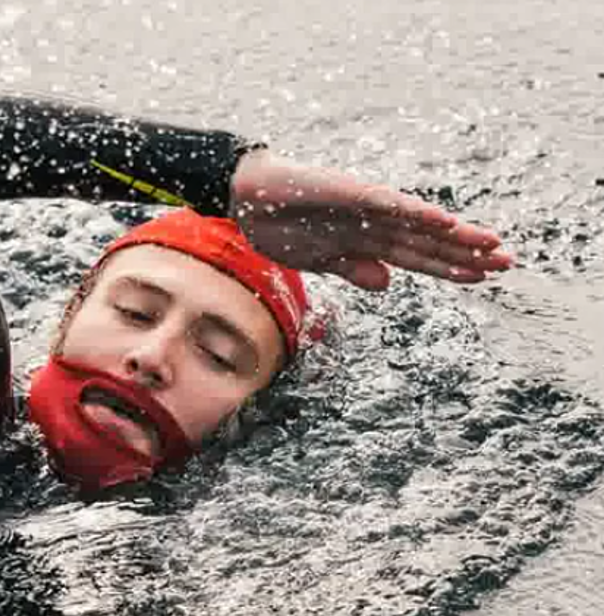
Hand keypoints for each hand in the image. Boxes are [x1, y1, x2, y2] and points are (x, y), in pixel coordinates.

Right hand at [230, 150, 512, 289]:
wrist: (245, 197)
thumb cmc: (277, 226)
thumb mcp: (320, 260)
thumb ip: (353, 268)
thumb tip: (388, 283)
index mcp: (365, 239)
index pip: (416, 255)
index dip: (448, 267)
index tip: (483, 277)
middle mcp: (372, 222)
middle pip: (426, 241)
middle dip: (465, 252)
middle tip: (509, 261)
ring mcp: (362, 206)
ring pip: (416, 223)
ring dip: (453, 233)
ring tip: (491, 243)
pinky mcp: (348, 193)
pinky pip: (387, 204)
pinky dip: (416, 213)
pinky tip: (444, 220)